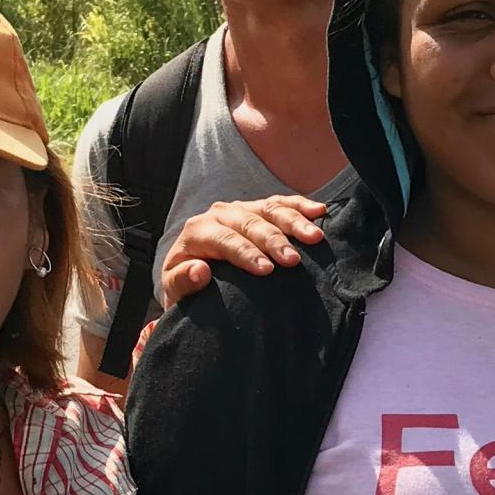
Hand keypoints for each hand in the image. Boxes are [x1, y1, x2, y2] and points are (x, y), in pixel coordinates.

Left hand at [158, 196, 327, 306]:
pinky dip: (300, 206)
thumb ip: (181, 281)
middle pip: (250, 223)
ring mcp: (241, 209)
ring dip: (294, 222)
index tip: (266, 270)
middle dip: (273, 241)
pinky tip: (319, 211)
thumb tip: (200, 270)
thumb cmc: (186, 285)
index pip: (224, 240)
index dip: (246, 253)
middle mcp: (219, 214)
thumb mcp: (174, 290)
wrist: (191, 274)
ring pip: (269, 209)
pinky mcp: (258, 210)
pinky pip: (281, 204)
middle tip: (293, 261)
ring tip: (314, 237)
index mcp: (197, 231)